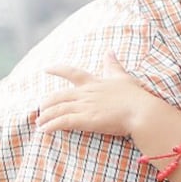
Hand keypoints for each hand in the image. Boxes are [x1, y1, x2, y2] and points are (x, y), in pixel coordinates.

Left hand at [39, 54, 156, 136]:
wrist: (141, 111)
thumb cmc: (135, 96)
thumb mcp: (123, 77)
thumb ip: (113, 65)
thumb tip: (109, 51)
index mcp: (94, 83)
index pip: (72, 73)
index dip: (58, 70)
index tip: (46, 69)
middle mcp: (86, 93)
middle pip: (59, 95)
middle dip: (47, 102)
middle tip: (40, 109)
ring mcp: (85, 106)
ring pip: (58, 109)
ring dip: (46, 116)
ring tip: (39, 123)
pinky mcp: (86, 120)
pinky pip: (63, 122)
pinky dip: (52, 125)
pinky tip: (45, 130)